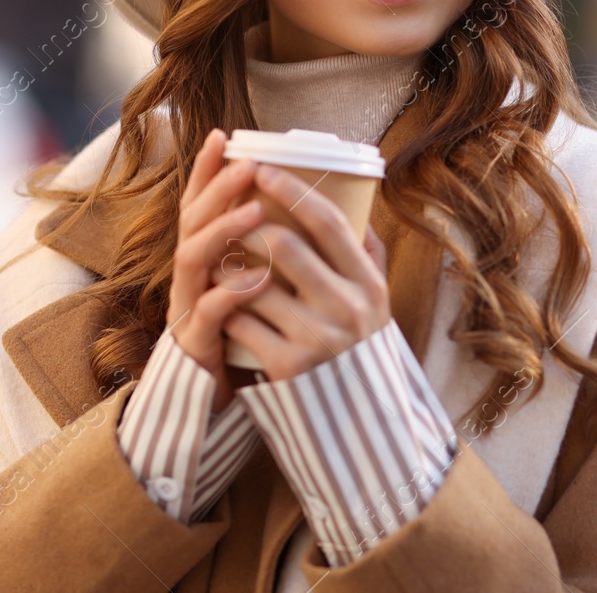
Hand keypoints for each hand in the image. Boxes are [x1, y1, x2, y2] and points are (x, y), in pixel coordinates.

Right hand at [166, 128, 272, 411]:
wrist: (217, 400)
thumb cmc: (247, 335)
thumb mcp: (264, 288)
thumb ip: (282, 254)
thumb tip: (333, 220)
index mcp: (208, 258)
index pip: (203, 203)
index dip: (208, 171)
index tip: (225, 137)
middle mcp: (192, 275)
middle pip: (192, 221)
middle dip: (219, 190)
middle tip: (249, 167)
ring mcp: (189, 306)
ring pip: (193, 259)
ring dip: (224, 232)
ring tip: (256, 213)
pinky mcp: (195, 343)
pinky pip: (207, 313)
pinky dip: (230, 295)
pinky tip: (254, 281)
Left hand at [222, 162, 390, 381]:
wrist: (363, 425)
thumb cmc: (362, 351)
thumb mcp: (378, 303)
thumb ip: (368, 256)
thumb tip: (354, 204)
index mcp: (368, 285)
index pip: (329, 222)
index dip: (293, 190)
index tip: (264, 170)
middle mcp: (346, 308)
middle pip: (285, 245)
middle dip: (249, 225)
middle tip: (230, 215)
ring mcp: (315, 338)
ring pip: (254, 282)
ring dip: (229, 265)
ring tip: (218, 255)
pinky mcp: (286, 367)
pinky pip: (241, 321)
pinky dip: (226, 306)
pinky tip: (221, 301)